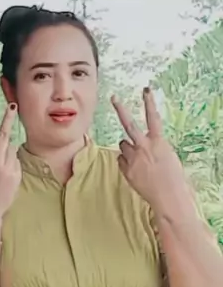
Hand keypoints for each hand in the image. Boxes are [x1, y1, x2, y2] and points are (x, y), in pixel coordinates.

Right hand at [0, 104, 21, 217]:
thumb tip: (1, 149)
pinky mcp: (16, 175)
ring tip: (1, 159)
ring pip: (11, 149)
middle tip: (12, 105)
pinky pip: (16, 162)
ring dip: (8, 148)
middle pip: (3, 136)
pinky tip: (5, 174)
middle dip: (8, 119)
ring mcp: (7, 169)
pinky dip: (12, 163)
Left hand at [112, 87, 188, 216]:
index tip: (145, 90)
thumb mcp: (169, 156)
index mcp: (158, 142)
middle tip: (114, 97)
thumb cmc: (173, 178)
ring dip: (127, 147)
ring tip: (138, 158)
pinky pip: (121, 160)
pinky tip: (134, 169)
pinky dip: (125, 162)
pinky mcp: (126, 169)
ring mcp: (133, 158)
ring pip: (123, 144)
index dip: (149, 102)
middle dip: (121, 109)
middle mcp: (144, 147)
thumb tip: (146, 144)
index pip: (153, 117)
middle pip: (129, 124)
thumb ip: (156, 147)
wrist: (168, 196)